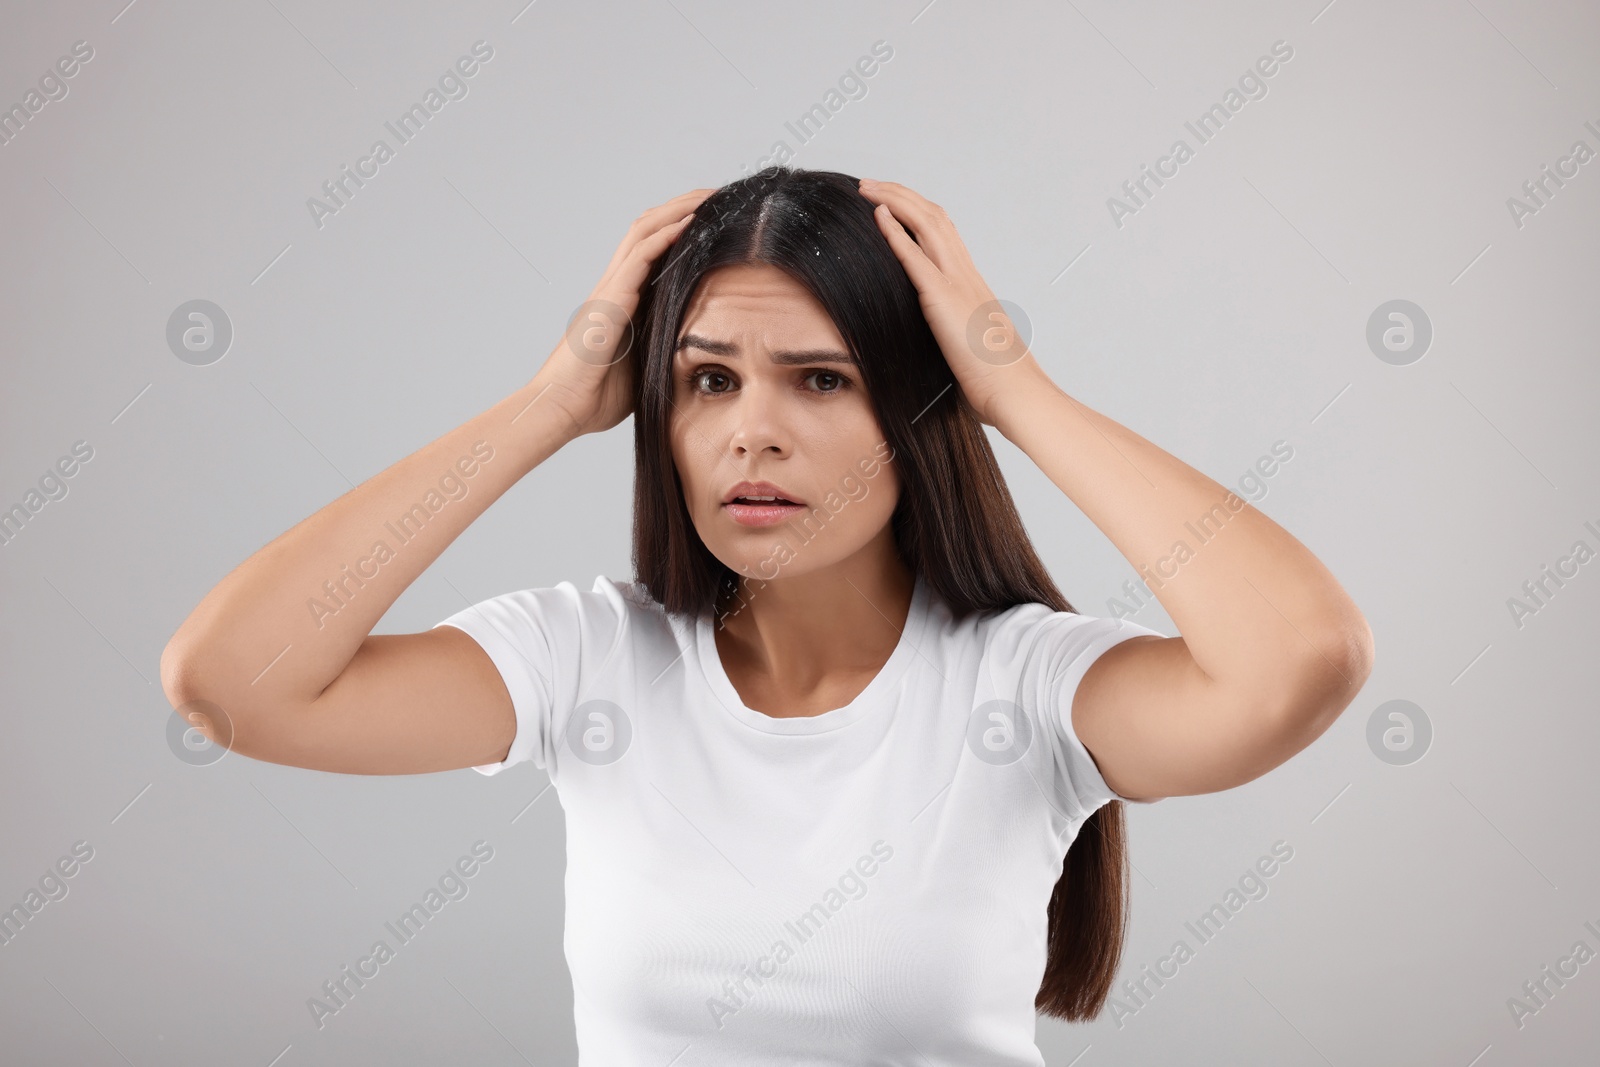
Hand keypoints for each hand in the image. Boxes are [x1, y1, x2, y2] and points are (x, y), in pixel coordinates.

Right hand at [534, 187, 715, 436]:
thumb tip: (692, 356)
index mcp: (623, 301)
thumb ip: (661, 352)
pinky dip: (665, 236)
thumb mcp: (643, 369)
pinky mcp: (610, 300)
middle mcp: (615, 287)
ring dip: (678, 210)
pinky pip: (639, 258)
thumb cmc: (595, 398)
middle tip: (717, 194)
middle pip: (648, 230)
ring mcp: (610, 290)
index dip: (680, 228)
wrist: (562, 409)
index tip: (713, 218)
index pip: (652, 250)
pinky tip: (689, 223)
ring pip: (644, 233)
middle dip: (683, 207)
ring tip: (709, 196)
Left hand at [856, 178, 1044, 427]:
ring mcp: (957, 283)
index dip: (917, 212)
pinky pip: (915, 256)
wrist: (1015, 392)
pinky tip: (877, 215)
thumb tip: (947, 347)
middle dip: (900, 194)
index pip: (944, 233)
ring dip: (894, 200)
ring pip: (926, 224)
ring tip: (866, 187)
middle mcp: (966, 274)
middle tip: (871, 184)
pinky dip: (894, 232)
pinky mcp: (943, 298)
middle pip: (933, 217)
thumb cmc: (996, 380)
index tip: (893, 203)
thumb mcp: (971, 348)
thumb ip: (956, 336)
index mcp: (971, 285)